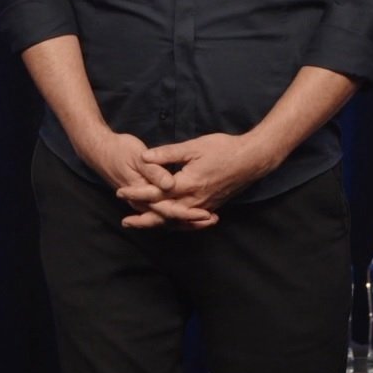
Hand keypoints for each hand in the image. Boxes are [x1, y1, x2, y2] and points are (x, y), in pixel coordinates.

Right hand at [75, 130, 216, 228]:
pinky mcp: (145, 198)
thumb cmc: (119, 150)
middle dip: (193, 221)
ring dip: (188, 220)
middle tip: (213, 219)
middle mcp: (142, 203)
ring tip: (209, 219)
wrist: (99, 151)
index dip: (189, 213)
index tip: (206, 214)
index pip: (168, 210)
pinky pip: (164, 212)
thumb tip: (169, 183)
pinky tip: (192, 212)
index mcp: (143, 193)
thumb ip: (154, 171)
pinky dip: (179, 214)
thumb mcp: (136, 156)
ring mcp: (143, 202)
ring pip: (168, 218)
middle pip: (171, 219)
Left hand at [116, 132, 281, 230]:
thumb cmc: (224, 149)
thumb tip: (145, 157)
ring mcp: (203, 206)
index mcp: (187, 183)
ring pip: (176, 220)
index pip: (156, 192)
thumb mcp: (194, 147)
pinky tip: (168, 223)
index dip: (136, 193)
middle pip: (163, 214)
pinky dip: (175, 223)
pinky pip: (189, 220)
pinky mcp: (211, 207)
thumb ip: (168, 154)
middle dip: (143, 218)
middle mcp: (194, 200)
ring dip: (158, 223)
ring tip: (142, 225)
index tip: (120, 192)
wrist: (252, 159)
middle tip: (125, 221)